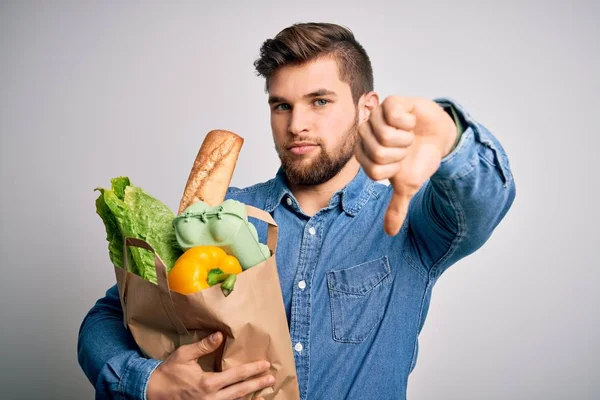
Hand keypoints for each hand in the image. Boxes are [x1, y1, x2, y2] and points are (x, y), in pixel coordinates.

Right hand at [147, 332, 273, 399]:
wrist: (152, 393)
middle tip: (271, 379)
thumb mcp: (184, 355)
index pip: (236, 375)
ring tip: (264, 393)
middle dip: (257, 385)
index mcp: (208, 383)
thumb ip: (204, 346)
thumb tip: (220, 335)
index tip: (265, 365)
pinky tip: (245, 399)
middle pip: (241, 391)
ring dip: (250, 397)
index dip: (253, 370)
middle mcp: (211, 398)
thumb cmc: (168, 373)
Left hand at [355, 96, 457, 235]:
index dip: (393, 169)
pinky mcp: (391, 102)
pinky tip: (411, 121)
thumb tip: (390, 232)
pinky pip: (393, 115)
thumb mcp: (408, 186)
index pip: (373, 170)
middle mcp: (366, 134)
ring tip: (409, 135)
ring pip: (385, 136)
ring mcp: (377, 117)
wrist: (439, 139)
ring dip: (406, 139)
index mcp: (364, 154)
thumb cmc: (419, 159)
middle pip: (377, 153)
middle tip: (406, 148)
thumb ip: (396, 207)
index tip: (400, 163)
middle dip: (400, 155)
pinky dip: (408, 122)